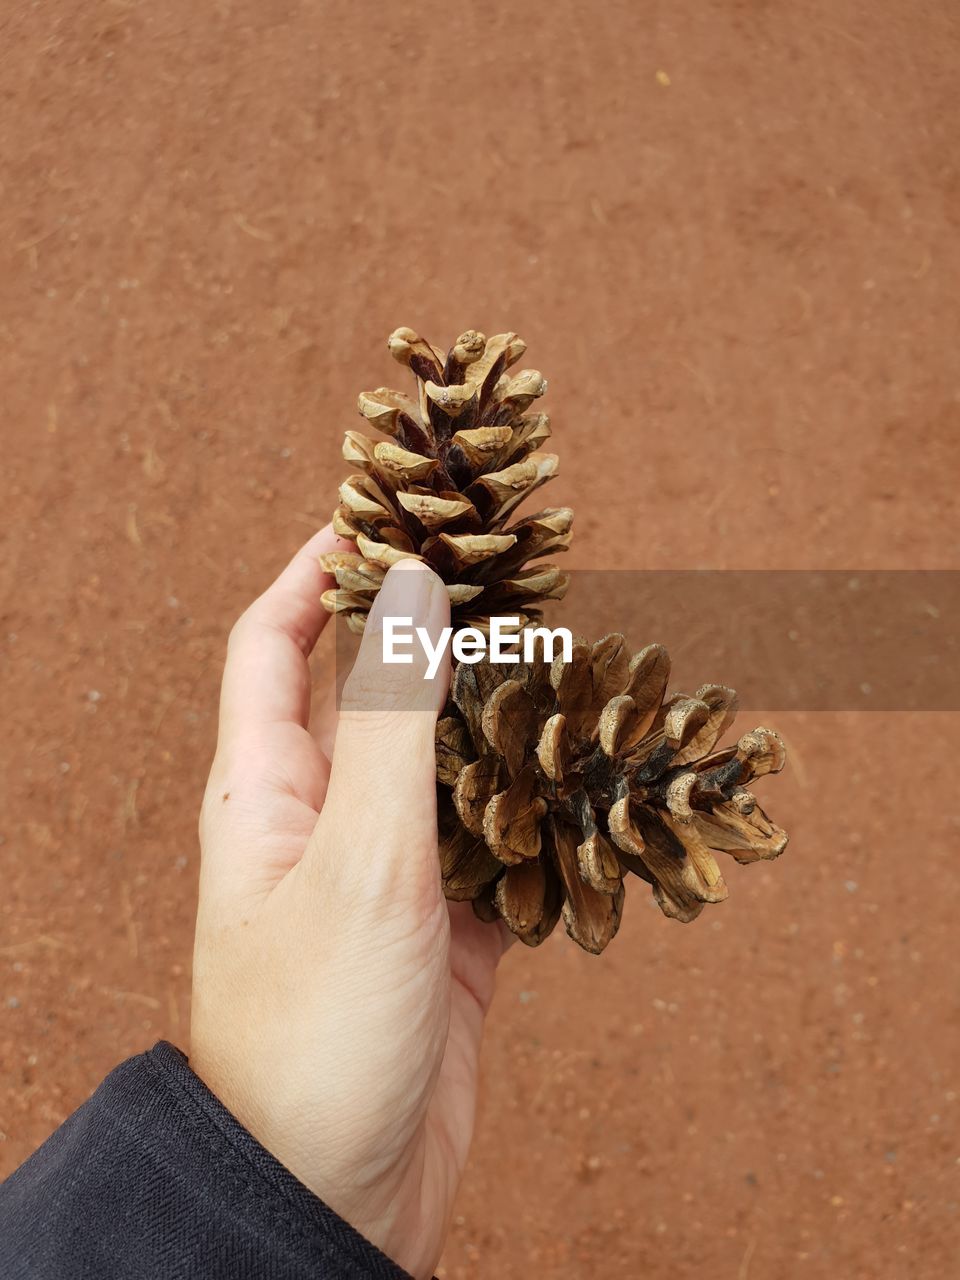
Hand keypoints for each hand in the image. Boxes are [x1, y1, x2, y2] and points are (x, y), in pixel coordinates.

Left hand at [190, 527, 507, 1278]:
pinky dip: (539, 817)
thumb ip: (388, 720)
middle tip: (509, 576)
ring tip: (567, 663)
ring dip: (498, 720)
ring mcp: (387, 876)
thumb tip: (409, 586)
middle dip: (429, 631)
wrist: (333, 1199)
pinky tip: (591, 789)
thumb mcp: (358, 859)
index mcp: (267, 790)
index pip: (273, 643)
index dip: (317, 568)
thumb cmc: (317, 1029)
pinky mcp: (446, 932)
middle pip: (370, 693)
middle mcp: (322, 820)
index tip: (383, 508)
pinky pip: (497, 848)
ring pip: (445, 766)